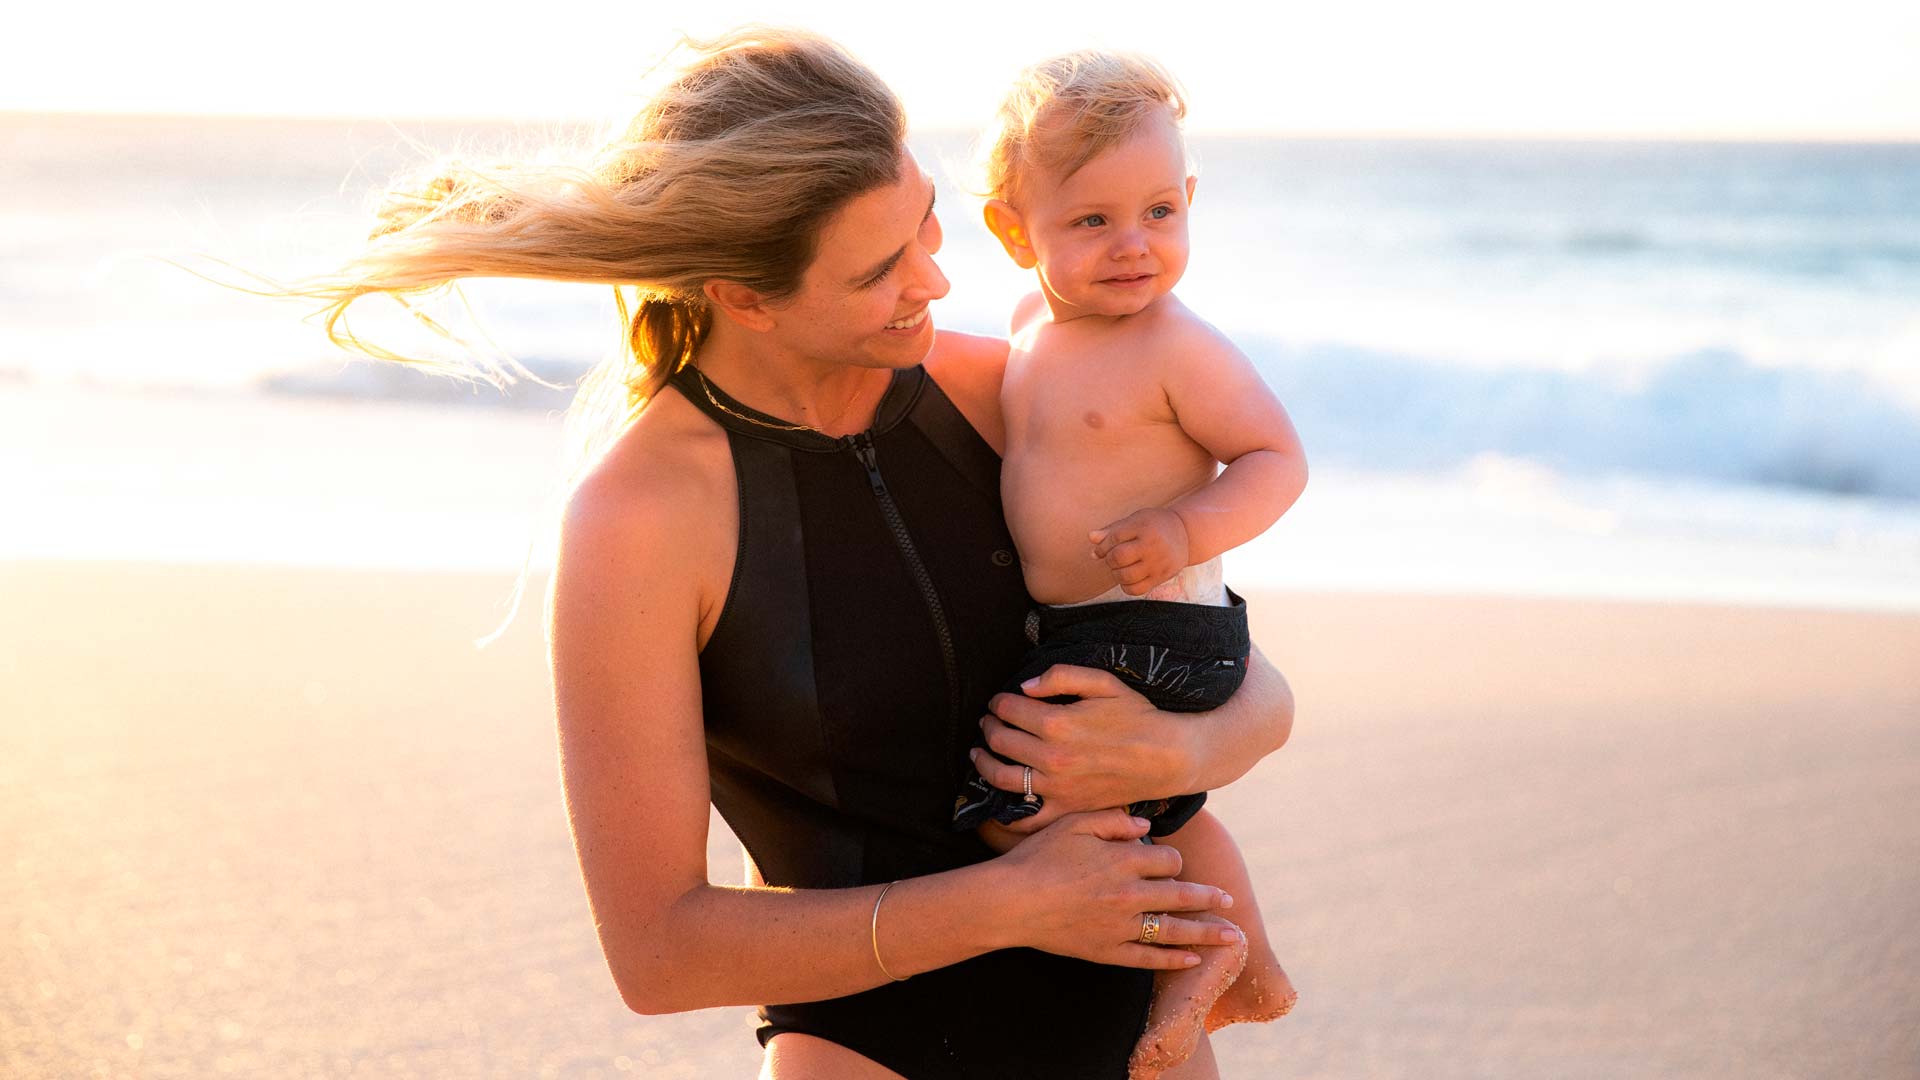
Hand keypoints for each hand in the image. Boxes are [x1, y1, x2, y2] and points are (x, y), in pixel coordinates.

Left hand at [969, 664, 1195, 831]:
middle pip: (1000, 740)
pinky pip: (1027, 818)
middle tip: (987, 723)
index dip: (998, 703)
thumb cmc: (1137, 716)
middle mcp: (1052, 757)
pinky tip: (998, 799)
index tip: (998, 702)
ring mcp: (1057, 787)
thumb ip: (1060, 677)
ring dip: (983, 764)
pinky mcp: (1067, 809)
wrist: (1166, 756)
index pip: (1008, 710)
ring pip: (1002, 777)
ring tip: (980, 754)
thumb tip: (1023, 687)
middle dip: (988, 727)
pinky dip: (1005, 812)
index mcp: (1057, 723)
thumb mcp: (1103, 682)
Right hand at [986, 808, 1239, 969]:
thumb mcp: (1074, 824)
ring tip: (1233, 936)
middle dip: (1208, 896)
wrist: (1010, 901)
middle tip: (1229, 899)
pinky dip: (1172, 960)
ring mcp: (1122, 926)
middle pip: (1182, 895)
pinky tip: (1192, 959)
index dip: (1171, 860)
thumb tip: (1147, 827)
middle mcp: (1131, 894)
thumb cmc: (1038, 857)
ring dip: (1207, 932)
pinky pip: (1148, 958)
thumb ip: (1114, 820)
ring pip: (1175, 930)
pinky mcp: (1108, 952)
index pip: (1168, 860)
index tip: (1166, 862)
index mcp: (1124, 860)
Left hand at [1090, 507, 1189, 596]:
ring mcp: (1157, 563)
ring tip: (1121, 568)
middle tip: (1114, 558)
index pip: (1113, 538)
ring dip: (1116, 573)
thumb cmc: (1154, 525)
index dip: (1101, 546)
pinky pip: (1136, 590)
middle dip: (1109, 559)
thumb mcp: (1135, 520)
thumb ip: (1112, 530)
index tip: (1100, 550)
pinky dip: (1126, 586)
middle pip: (1118, 557)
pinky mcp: (1161, 577)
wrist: (1186, 534)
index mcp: (1143, 526)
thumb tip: (1090, 538)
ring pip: (1125, 576)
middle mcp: (1151, 545)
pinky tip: (1128, 578)